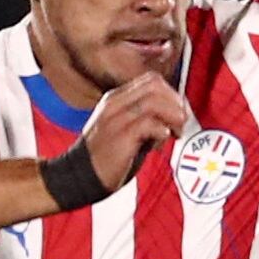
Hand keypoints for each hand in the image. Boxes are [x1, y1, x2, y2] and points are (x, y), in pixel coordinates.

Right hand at [77, 73, 195, 191]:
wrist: (78, 178)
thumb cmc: (104, 158)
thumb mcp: (123, 129)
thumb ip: (144, 120)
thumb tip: (172, 119)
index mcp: (115, 100)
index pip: (151, 81)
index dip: (171, 94)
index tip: (178, 113)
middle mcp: (114, 104)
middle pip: (154, 86)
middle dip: (175, 102)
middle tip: (180, 122)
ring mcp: (116, 119)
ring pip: (153, 101)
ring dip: (172, 116)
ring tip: (175, 132)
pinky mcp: (119, 136)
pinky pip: (147, 123)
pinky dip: (161, 130)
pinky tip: (162, 140)